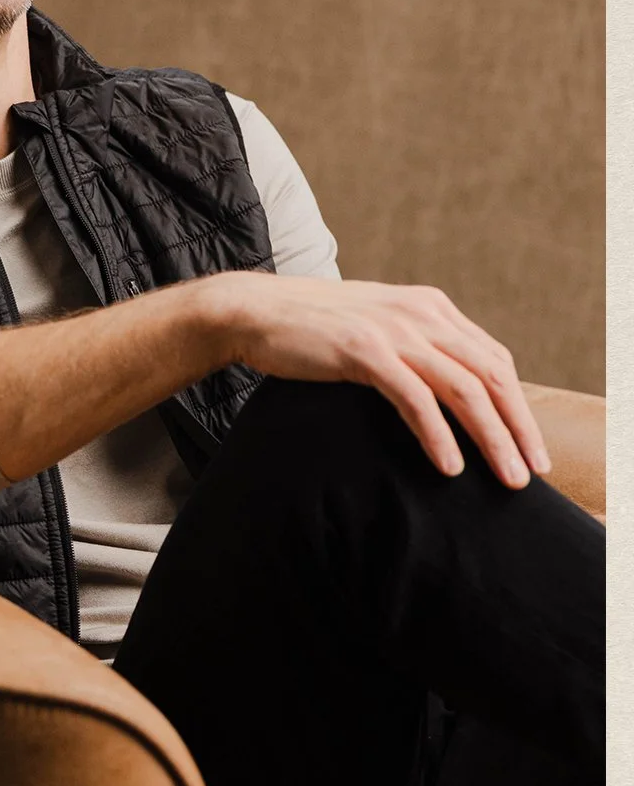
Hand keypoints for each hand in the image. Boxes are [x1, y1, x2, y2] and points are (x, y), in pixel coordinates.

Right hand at [210, 274, 550, 488]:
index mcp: (429, 307)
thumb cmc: (311, 329)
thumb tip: (447, 393)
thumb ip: (414, 347)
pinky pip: (416, 398)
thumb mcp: (376, 328)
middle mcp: (420, 312)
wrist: (255, 311)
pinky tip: (450, 466)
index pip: (493, 359)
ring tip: (506, 478)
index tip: (530, 447)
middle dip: (518, 427)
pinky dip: (439, 435)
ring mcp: (393, 329)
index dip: (518, 405)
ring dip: (492, 438)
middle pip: (490, 374)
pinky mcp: (364, 350)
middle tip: (532, 473)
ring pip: (464, 388)